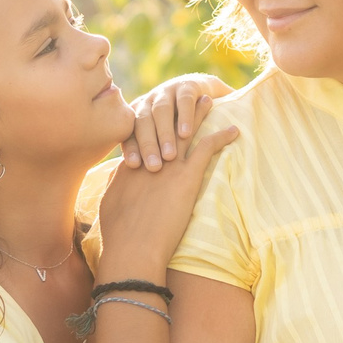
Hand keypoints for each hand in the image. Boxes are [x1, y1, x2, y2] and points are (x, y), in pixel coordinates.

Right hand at [96, 107, 238, 272]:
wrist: (133, 247)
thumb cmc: (119, 234)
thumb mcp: (108, 203)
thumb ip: (113, 186)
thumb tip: (116, 177)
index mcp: (131, 163)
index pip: (144, 135)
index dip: (154, 123)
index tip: (162, 114)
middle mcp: (150, 157)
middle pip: (166, 125)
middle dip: (178, 108)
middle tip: (188, 95)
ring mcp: (169, 165)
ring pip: (187, 130)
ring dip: (200, 113)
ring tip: (210, 99)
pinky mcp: (187, 177)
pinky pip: (208, 149)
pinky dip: (221, 137)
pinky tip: (234, 129)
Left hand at [123, 73, 241, 169]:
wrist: (203, 93)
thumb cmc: (178, 129)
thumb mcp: (160, 140)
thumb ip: (146, 157)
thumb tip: (129, 184)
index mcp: (137, 116)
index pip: (129, 132)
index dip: (130, 147)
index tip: (133, 166)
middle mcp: (148, 102)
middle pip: (142, 122)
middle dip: (147, 145)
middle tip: (154, 167)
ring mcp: (167, 92)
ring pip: (161, 111)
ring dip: (164, 134)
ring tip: (170, 156)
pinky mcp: (187, 87)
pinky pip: (184, 101)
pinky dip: (184, 116)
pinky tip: (186, 134)